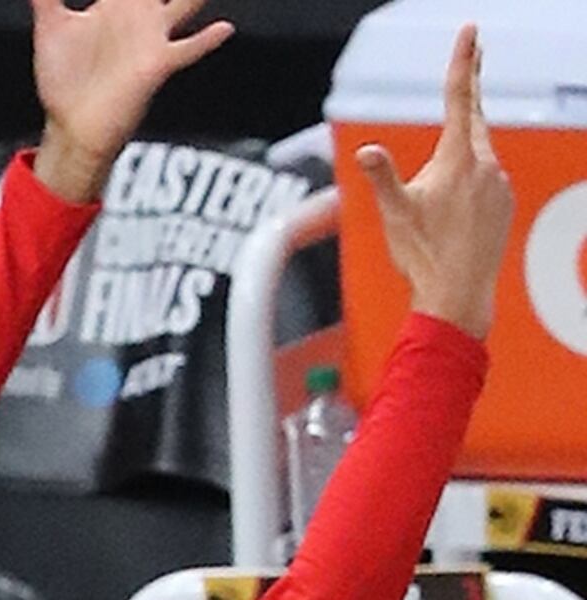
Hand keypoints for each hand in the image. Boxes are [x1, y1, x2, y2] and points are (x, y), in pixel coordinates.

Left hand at [31, 0, 234, 204]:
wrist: (72, 125)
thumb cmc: (64, 80)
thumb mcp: (51, 30)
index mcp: (115, 4)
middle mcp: (138, 15)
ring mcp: (150, 37)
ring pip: (185, 4)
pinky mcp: (155, 64)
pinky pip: (188, 49)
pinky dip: (206, 40)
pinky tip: (224, 28)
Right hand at [361, 25, 512, 338]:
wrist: (459, 294)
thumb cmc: (423, 255)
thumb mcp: (394, 213)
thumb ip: (383, 177)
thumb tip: (367, 151)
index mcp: (458, 160)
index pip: (459, 98)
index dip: (463, 61)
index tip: (470, 32)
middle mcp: (485, 165)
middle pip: (472, 117)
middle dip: (467, 90)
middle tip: (471, 56)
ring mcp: (499, 183)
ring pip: (477, 151)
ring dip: (457, 151)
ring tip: (436, 188)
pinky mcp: (504, 201)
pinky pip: (485, 176)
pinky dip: (468, 176)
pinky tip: (452, 206)